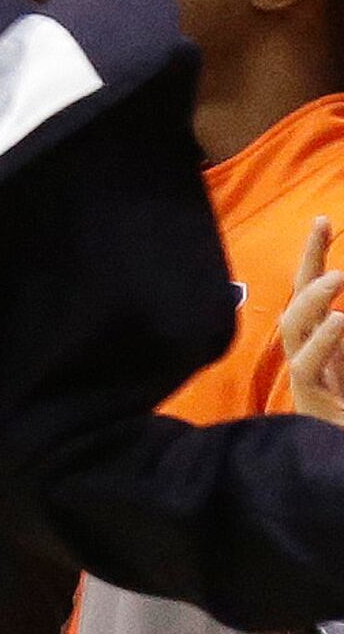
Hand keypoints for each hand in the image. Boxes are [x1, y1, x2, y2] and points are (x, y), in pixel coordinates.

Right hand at [283, 217, 343, 428]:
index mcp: (335, 357)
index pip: (319, 302)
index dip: (314, 261)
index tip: (323, 221)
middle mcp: (319, 369)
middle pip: (299, 308)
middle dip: (308, 265)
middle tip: (322, 227)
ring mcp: (313, 390)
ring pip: (295, 334)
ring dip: (314, 301)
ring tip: (338, 278)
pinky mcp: (315, 412)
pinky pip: (309, 372)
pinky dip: (323, 343)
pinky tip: (342, 321)